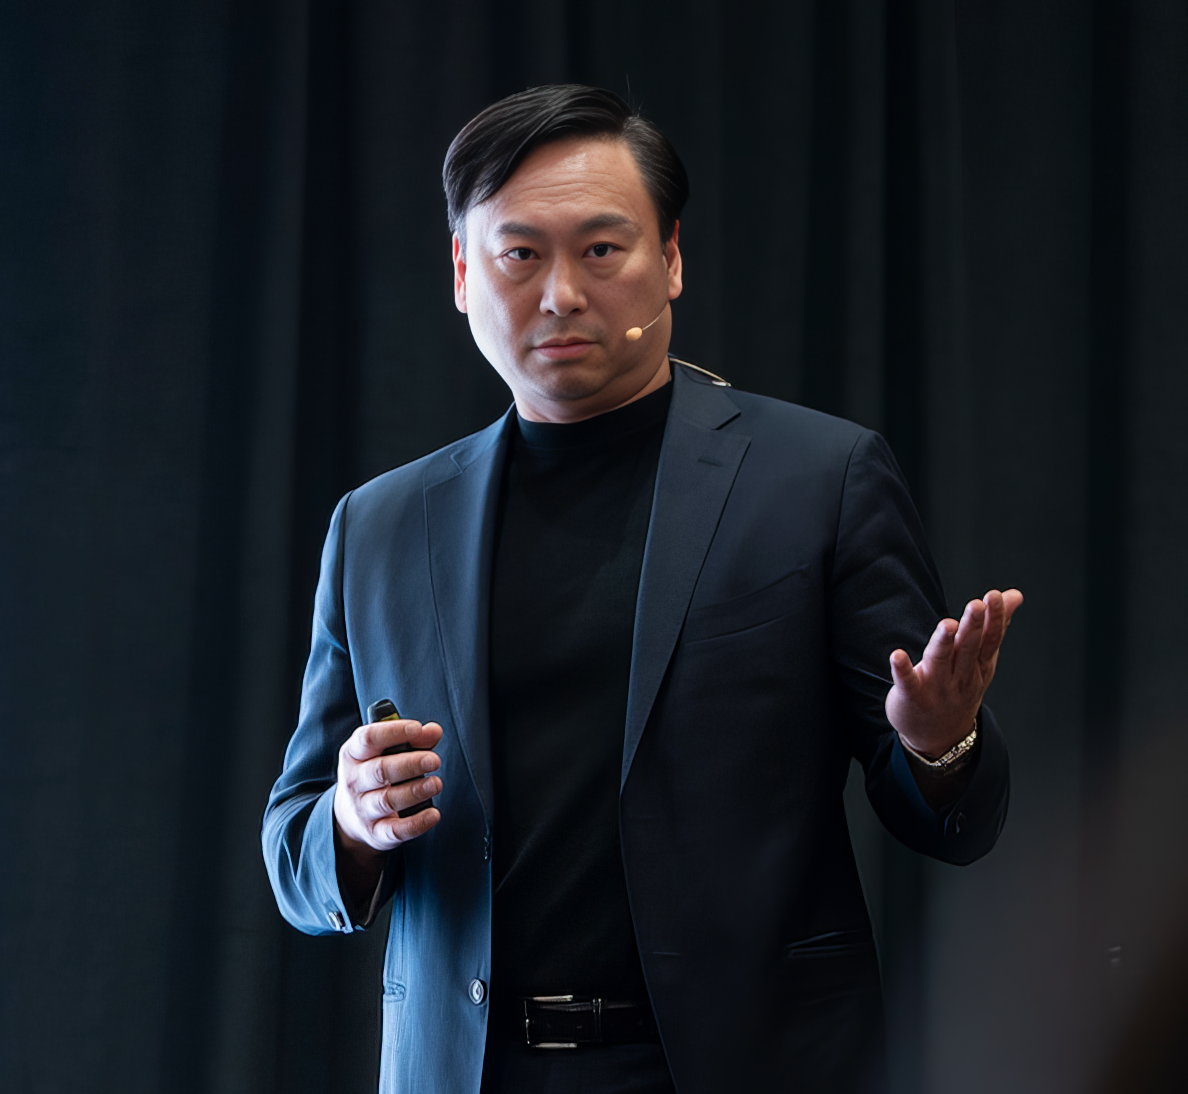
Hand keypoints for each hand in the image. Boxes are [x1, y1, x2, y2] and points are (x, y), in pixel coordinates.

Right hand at [332, 717, 442, 896]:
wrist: (350, 816)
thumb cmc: (374, 774)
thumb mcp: (383, 752)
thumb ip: (413, 739)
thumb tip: (434, 731)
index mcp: (353, 754)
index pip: (368, 738)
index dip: (394, 732)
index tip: (417, 729)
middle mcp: (354, 781)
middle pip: (380, 771)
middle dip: (410, 764)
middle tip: (434, 760)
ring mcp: (363, 809)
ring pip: (388, 800)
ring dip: (415, 791)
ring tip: (436, 783)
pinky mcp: (375, 833)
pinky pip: (395, 830)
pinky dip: (416, 823)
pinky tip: (434, 814)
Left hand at [886, 588, 1022, 757]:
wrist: (940, 737)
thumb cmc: (960, 687)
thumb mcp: (982, 660)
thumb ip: (995, 626)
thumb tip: (1015, 595)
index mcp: (978, 665)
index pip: (989, 640)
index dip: (994, 619)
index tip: (996, 597)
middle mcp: (960, 676)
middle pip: (968, 648)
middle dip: (973, 626)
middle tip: (977, 604)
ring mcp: (937, 687)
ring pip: (941, 661)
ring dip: (943, 643)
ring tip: (947, 624)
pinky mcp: (912, 696)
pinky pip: (907, 682)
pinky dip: (903, 670)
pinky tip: (896, 655)